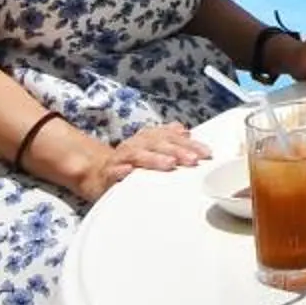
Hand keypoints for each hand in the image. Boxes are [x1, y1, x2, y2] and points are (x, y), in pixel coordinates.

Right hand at [69, 120, 208, 203]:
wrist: (99, 172)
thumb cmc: (132, 161)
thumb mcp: (152, 147)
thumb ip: (169, 139)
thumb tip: (185, 131)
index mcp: (148, 138)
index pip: (171, 138)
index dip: (189, 144)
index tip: (205, 154)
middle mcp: (136, 144)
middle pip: (157, 144)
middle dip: (176, 151)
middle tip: (192, 160)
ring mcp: (121, 158)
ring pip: (138, 155)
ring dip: (153, 159)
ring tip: (169, 164)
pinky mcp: (108, 173)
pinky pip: (113, 171)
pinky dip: (121, 171)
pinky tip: (129, 172)